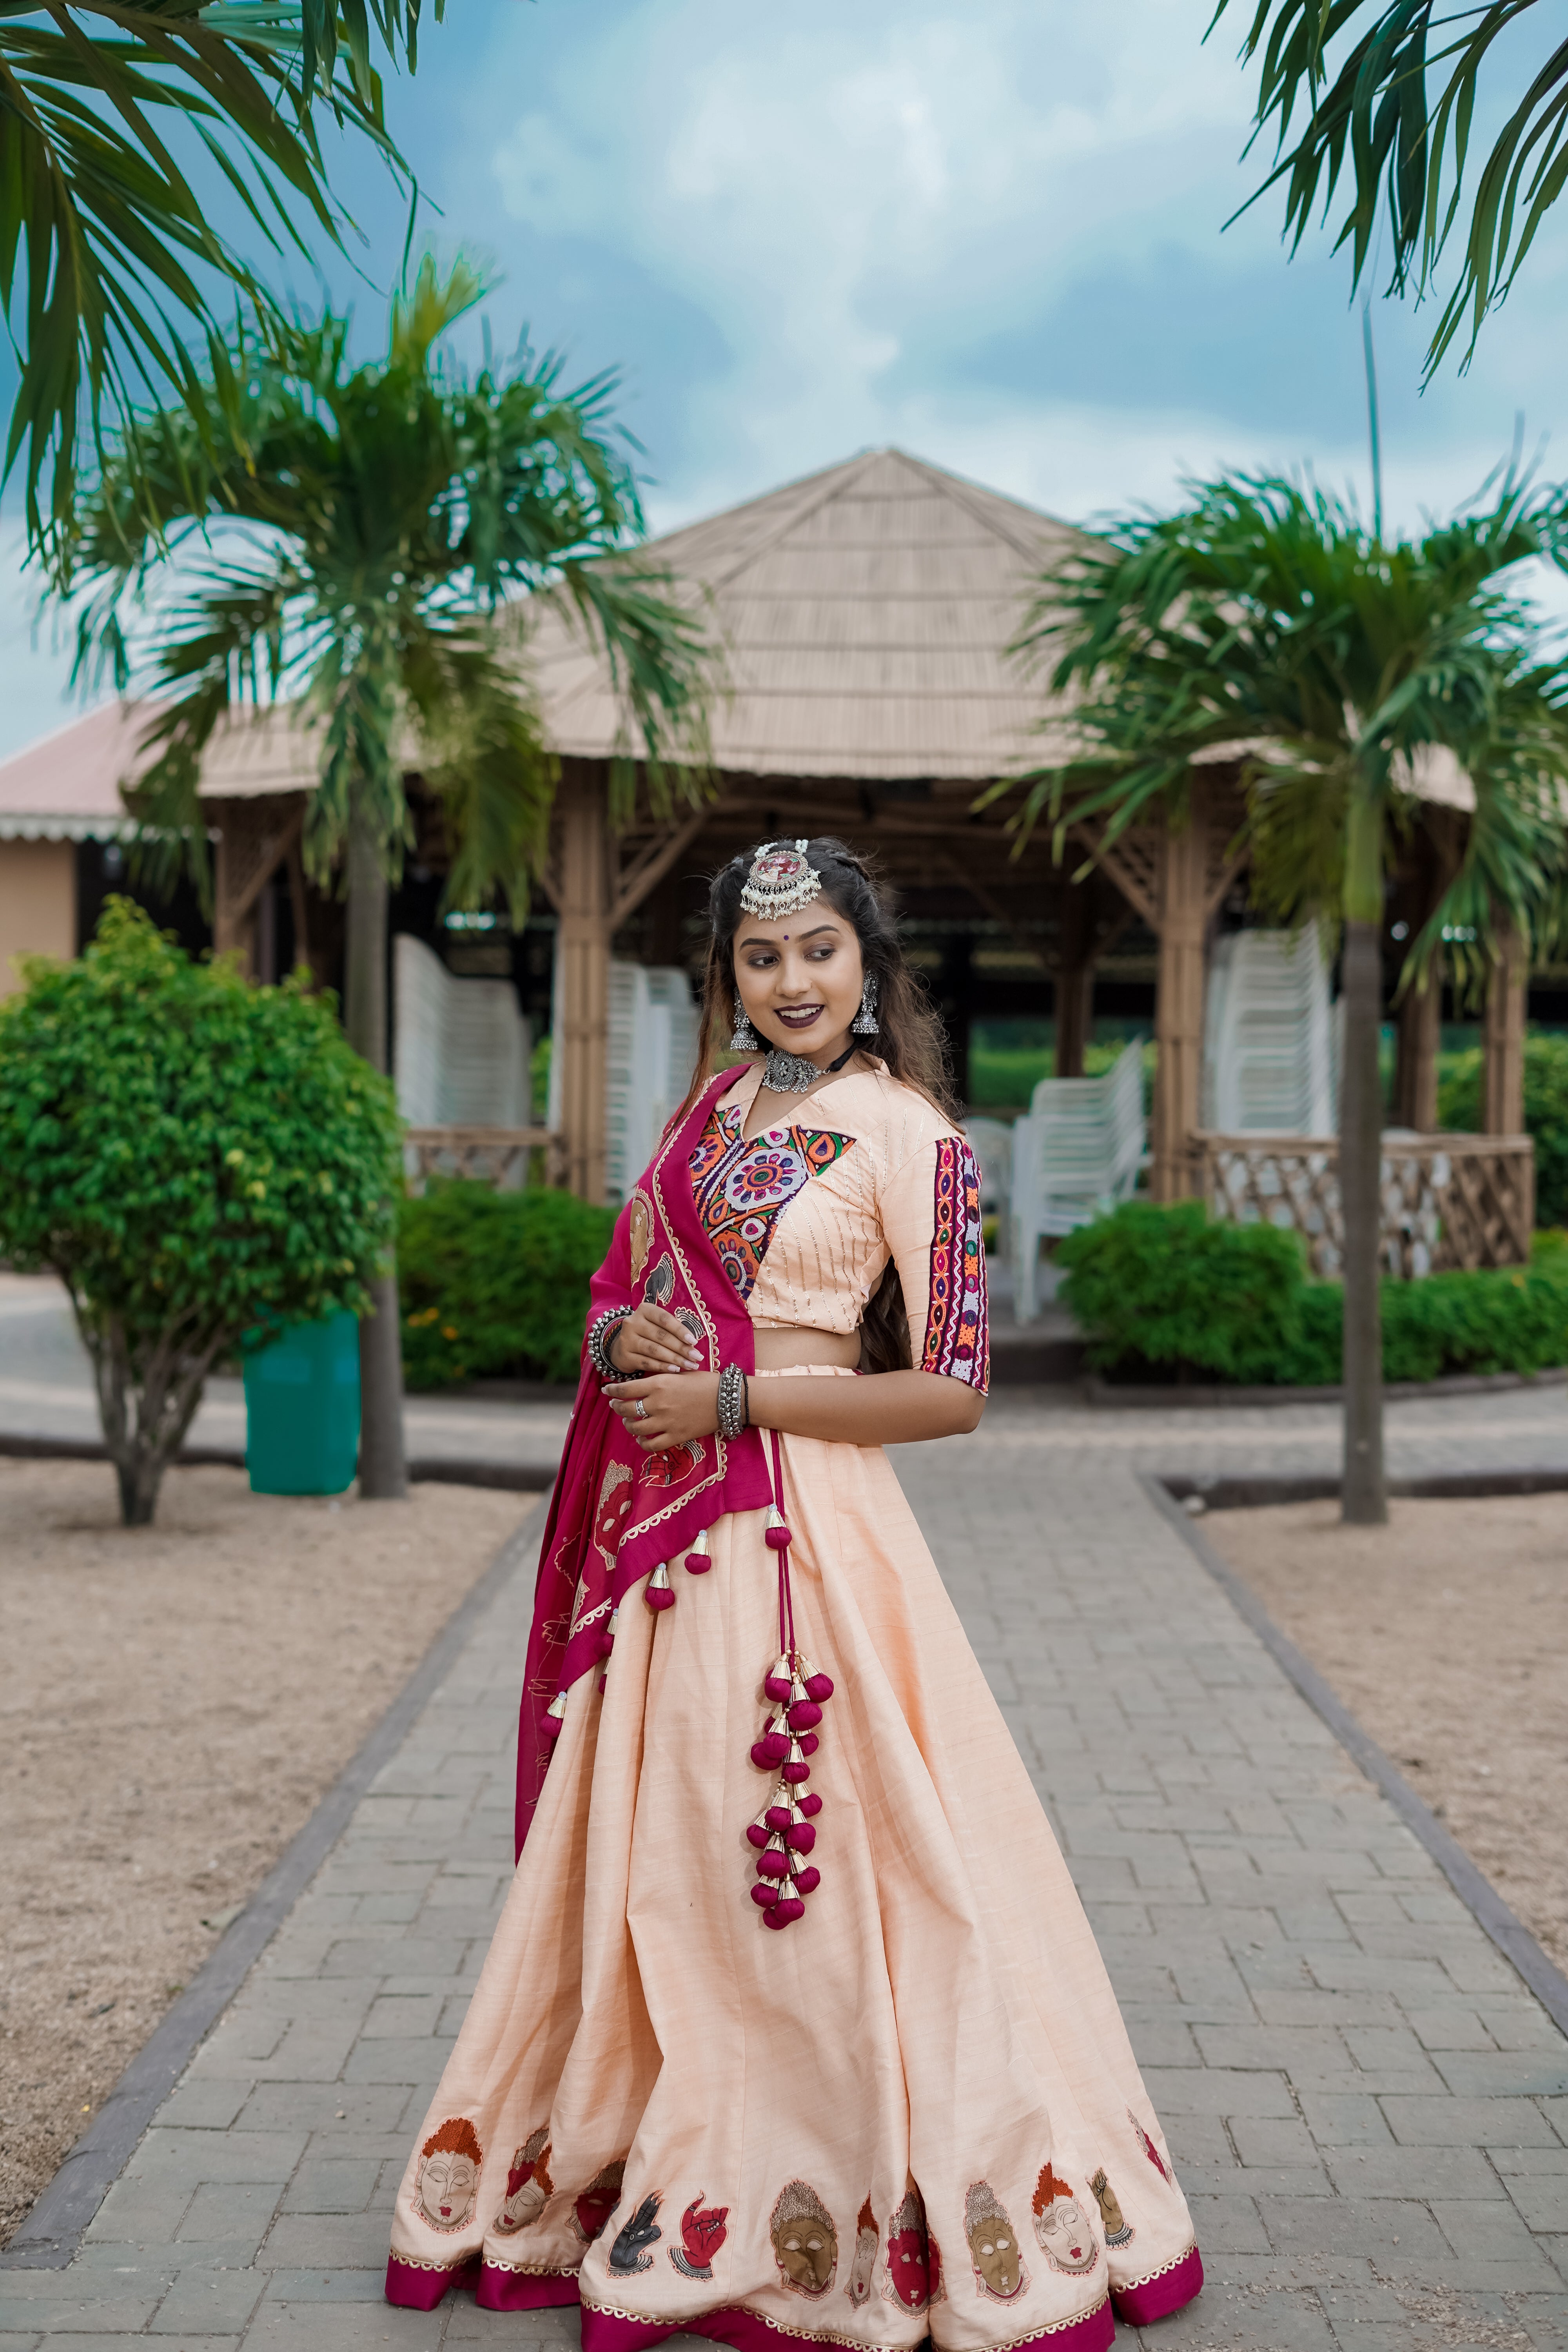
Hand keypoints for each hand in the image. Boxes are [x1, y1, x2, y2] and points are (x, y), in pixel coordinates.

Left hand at [605, 1372, 721, 1449]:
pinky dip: (642, 1443)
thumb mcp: (679, 1373)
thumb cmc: (705, 1382)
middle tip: (616, 1406)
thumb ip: (659, 1379)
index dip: (612, 1391)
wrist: (727, 1399)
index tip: (607, 1391)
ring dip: (628, 1425)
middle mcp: (659, 1403)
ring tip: (628, 1422)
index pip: (625, 1389)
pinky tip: (641, 1439)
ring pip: (635, 1428)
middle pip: (626, 1409)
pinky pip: (651, 1445)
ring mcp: (666, 1422)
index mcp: (659, 1384)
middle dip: (617, 1407)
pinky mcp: (676, 1436)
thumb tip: (640, 1384)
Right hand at [606, 1302, 700, 1374]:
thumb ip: (672, 1329)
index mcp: (645, 1310)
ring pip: (655, 1350)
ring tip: (690, 1365)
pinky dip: (663, 1367)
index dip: (681, 1331)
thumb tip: (693, 1343)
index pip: (665, 1319)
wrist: (623, 1346)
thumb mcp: (658, 1325)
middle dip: (681, 1348)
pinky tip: (675, 1370)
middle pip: (661, 1336)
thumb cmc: (648, 1333)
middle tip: (696, 1357)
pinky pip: (647, 1363)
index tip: (695, 1342)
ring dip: (675, 1359)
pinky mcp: (625, 1356)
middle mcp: (633, 1322)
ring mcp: (627, 1340)